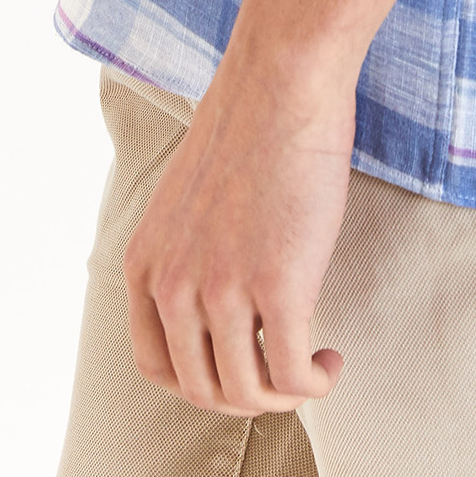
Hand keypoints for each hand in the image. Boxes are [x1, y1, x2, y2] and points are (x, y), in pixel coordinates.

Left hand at [123, 46, 354, 413]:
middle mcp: (173, 285)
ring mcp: (223, 289)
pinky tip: (330, 361)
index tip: (239, 370)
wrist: (282, 79)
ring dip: (284, 396)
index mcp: (145, 263)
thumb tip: (215, 307)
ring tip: (311, 369)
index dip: (200, 384)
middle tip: (284, 374)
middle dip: (248, 396)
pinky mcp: (278, 286)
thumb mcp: (186, 199)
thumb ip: (186, 253)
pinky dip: (313, 383)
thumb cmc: (249, 125)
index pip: (155, 365)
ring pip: (248, 392)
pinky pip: (291, 373)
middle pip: (202, 389)